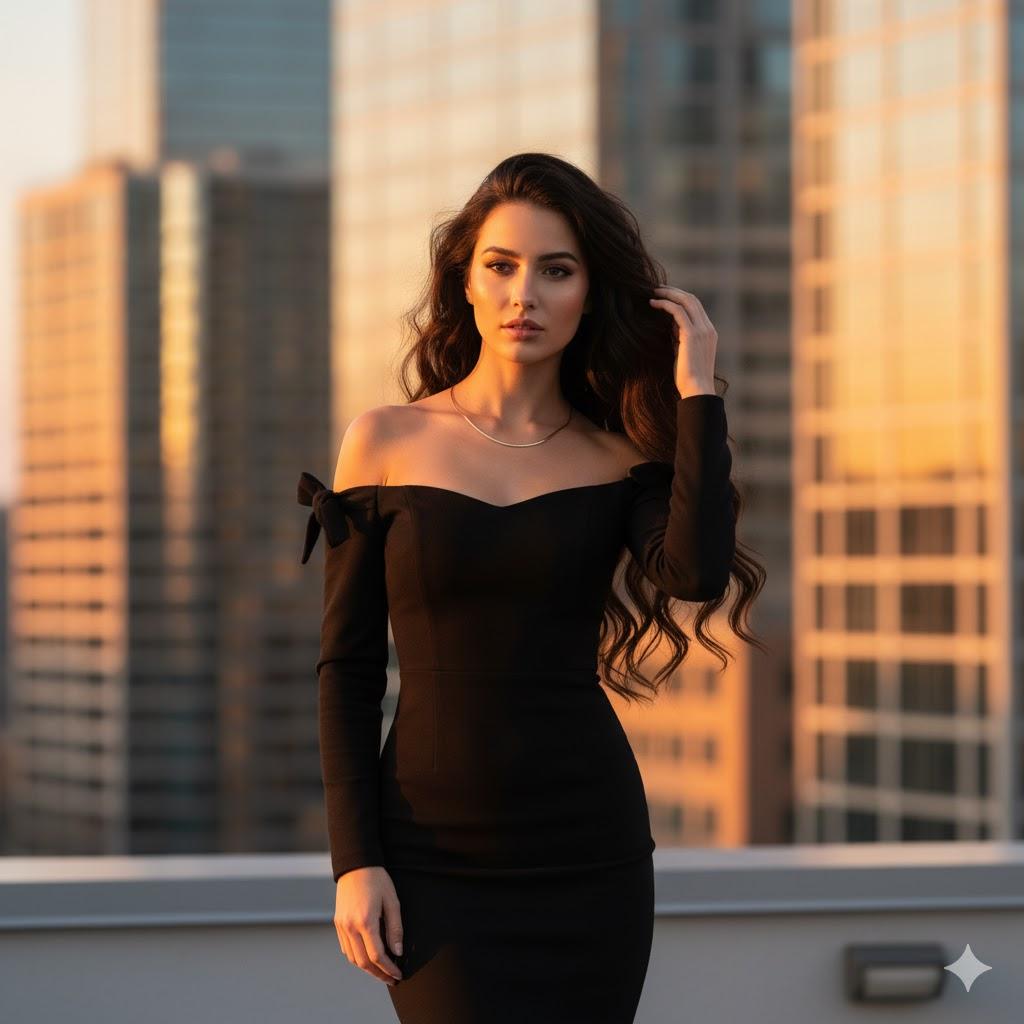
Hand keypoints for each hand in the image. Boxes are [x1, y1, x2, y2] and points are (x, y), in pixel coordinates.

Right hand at [334, 865, 403, 986]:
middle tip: (391, 979)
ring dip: (367, 969)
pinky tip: (368, 958)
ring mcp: (342, 926)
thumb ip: (395, 928)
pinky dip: (356, 958)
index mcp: (366, 921)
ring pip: (353, 958)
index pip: (377, 955)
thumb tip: (398, 952)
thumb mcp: (392, 901)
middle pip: (363, 962)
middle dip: (378, 974)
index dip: (388, 968)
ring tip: (381, 971)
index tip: (398, 974)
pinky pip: (346, 948)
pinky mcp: (338, 923)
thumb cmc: (377, 880)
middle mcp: (350, 926)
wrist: (356, 865)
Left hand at [648, 286, 717, 397]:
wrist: (696, 390)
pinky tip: (653, 303)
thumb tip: (668, 324)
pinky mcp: (692, 335)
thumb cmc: (688, 378)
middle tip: (657, 288)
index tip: (665, 295)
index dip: (680, 298)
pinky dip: (665, 304)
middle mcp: (708, 328)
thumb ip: (679, 337)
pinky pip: (678, 312)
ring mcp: (702, 330)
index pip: (696, 306)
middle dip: (674, 291)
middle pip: (692, 299)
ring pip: (686, 301)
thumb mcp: (683, 352)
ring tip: (653, 292)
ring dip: (669, 294)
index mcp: (709, 332)